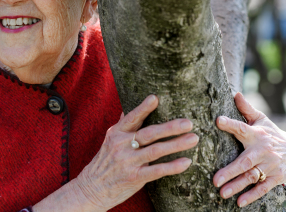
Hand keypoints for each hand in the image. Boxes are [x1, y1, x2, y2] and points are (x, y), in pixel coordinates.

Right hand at [75, 94, 197, 211]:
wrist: (92, 188)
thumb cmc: (105, 162)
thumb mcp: (110, 140)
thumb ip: (122, 125)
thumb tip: (127, 107)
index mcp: (117, 133)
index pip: (131, 118)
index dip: (143, 108)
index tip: (155, 98)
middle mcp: (122, 145)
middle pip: (149, 133)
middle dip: (170, 127)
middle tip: (188, 123)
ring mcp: (128, 162)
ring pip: (156, 151)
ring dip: (176, 144)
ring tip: (193, 139)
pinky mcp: (134, 178)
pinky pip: (156, 171)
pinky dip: (172, 166)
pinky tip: (186, 162)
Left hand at [213, 93, 285, 207]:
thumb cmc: (269, 132)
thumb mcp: (260, 119)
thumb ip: (246, 109)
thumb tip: (235, 93)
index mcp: (257, 134)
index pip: (242, 128)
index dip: (231, 124)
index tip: (218, 121)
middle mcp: (263, 150)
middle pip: (245, 161)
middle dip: (230, 171)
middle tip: (215, 180)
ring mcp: (270, 165)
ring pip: (251, 176)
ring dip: (237, 185)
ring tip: (222, 192)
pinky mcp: (275, 177)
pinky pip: (262, 187)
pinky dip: (252, 195)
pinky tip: (239, 202)